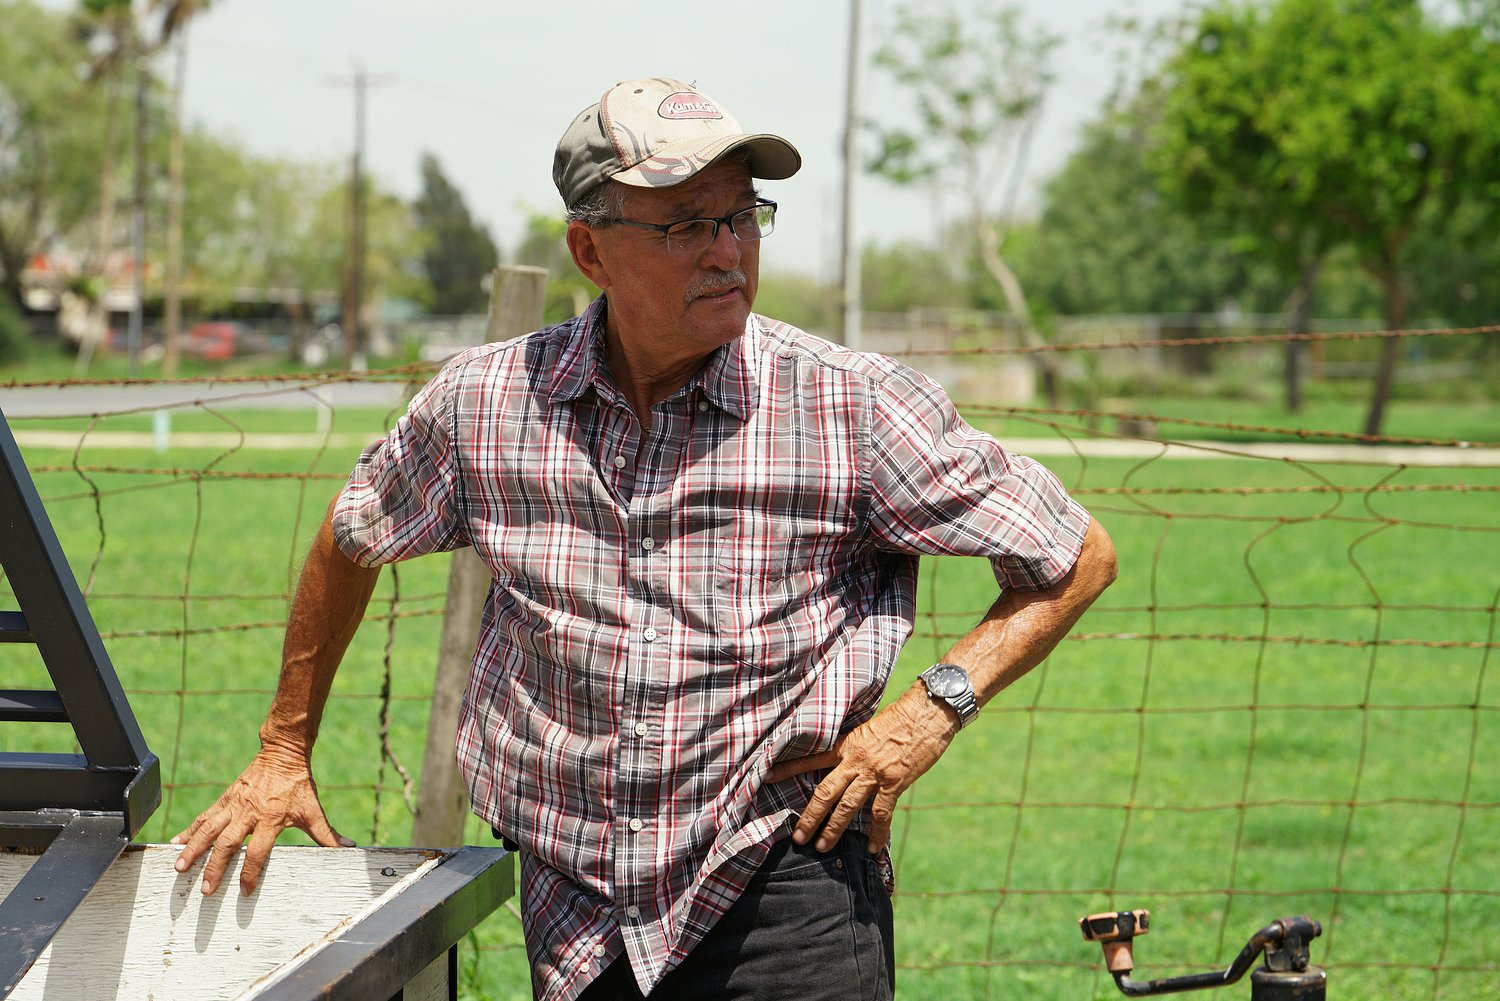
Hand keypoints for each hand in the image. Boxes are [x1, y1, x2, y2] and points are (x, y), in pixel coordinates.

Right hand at [169, 745, 353, 895]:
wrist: (282, 753)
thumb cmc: (298, 785)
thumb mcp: (313, 809)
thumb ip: (327, 833)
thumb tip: (349, 848)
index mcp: (270, 819)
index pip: (258, 851)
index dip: (251, 872)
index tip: (245, 891)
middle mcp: (248, 813)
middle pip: (227, 844)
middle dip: (215, 868)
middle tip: (205, 890)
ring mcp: (233, 805)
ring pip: (208, 830)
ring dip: (193, 850)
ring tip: (179, 869)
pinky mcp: (224, 799)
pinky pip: (204, 817)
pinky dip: (189, 830)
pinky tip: (175, 842)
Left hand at [767, 690, 958, 853]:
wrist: (928, 712)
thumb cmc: (902, 717)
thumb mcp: (871, 728)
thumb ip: (857, 748)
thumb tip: (847, 763)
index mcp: (847, 744)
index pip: (810, 758)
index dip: (788, 769)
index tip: (767, 778)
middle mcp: (855, 760)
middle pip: (825, 792)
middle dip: (810, 817)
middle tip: (798, 837)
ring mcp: (874, 772)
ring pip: (847, 806)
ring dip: (833, 829)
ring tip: (822, 847)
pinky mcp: (894, 782)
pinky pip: (881, 814)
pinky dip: (875, 833)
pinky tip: (871, 848)